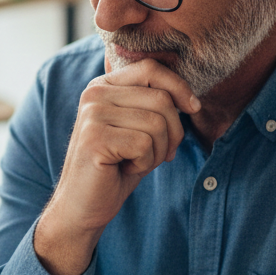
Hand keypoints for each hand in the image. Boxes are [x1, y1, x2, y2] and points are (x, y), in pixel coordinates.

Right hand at [34, 58, 199, 274]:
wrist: (82, 205)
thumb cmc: (114, 168)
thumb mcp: (137, 130)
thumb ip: (154, 106)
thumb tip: (191, 100)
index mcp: (103, 85)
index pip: (151, 69)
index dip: (179, 88)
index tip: (193, 108)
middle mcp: (94, 94)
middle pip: (161, 99)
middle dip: (172, 132)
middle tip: (155, 154)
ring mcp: (91, 114)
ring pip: (157, 123)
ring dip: (158, 152)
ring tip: (135, 162)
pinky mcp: (94, 138)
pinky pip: (144, 144)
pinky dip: (144, 164)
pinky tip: (124, 169)